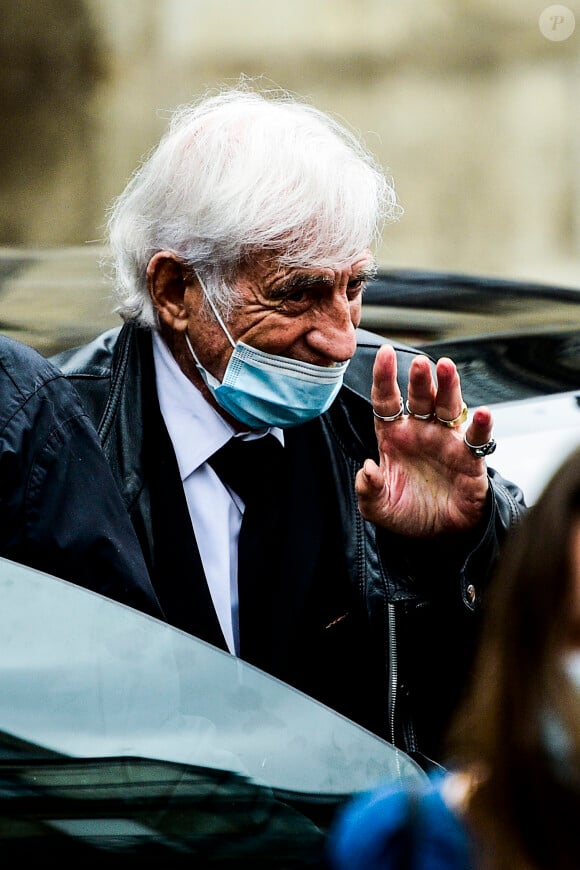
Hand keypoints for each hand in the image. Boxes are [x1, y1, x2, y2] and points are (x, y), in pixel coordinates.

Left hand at [355, 345, 491, 536]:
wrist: (439, 535)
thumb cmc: (407, 512)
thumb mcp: (378, 508)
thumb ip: (368, 490)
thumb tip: (367, 469)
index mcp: (394, 436)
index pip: (387, 401)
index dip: (385, 378)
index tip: (384, 353)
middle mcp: (421, 431)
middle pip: (420, 398)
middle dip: (420, 379)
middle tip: (420, 362)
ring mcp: (447, 441)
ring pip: (448, 407)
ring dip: (448, 387)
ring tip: (447, 368)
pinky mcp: (470, 458)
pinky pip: (476, 438)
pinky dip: (481, 425)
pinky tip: (482, 413)